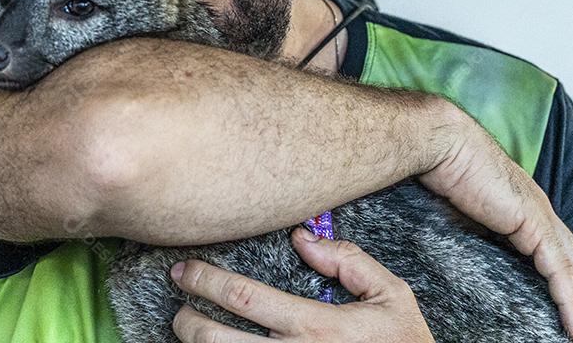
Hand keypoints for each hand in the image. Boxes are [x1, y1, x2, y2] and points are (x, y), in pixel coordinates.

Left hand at [169, 228, 433, 341]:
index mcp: (318, 327)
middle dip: (188, 321)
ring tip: (189, 332)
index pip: (244, 298)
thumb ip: (349, 262)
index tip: (185, 271)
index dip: (206, 281)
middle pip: (218, 341)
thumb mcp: (393, 296)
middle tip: (179, 307)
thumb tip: (304, 239)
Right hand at [420, 104, 572, 341]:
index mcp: (525, 208)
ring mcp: (540, 216)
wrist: (440, 144)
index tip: (570, 313)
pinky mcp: (533, 223)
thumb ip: (475, 234)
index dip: (570, 283)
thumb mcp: (461, 213)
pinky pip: (560, 270)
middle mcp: (541, 211)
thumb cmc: (441, 170)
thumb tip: (467, 258)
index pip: (560, 252)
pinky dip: (570, 299)